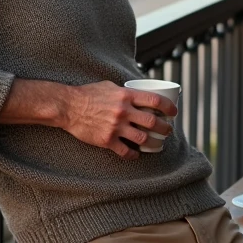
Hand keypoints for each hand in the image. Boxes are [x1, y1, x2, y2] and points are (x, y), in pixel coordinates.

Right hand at [0, 78, 175, 158]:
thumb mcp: (110, 86)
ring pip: (143, 139)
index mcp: (126, 95)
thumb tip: (139, 94)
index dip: (169, 107)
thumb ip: (126, 91)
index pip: (155, 101)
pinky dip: (134, 155)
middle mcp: (124, 111)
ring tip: (157, 144)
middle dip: (165, 128)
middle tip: (168, 131)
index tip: (174, 113)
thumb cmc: (88, 94)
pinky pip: (126, 152)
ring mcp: (116, 127)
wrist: (68, 107)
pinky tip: (136, 155)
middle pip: (153, 122)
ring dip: (154, 143)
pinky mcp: (107, 140)